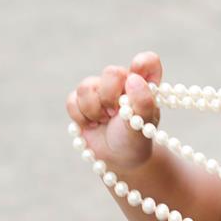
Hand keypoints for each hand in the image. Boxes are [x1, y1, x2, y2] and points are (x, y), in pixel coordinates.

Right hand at [66, 51, 162, 171]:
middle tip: (115, 113)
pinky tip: (92, 124)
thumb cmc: (136, 138)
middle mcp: (122, 82)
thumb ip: (143, 101)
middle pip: (111, 72)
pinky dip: (81, 117)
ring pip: (86, 86)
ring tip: (104, 120)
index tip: (135, 76)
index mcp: (144, 84)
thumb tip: (133, 78)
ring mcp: (100, 90)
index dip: (142, 63)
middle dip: (110, 97)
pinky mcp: (81, 100)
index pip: (148, 62)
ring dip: (94, 110)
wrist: (117, 158)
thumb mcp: (145, 124)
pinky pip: (72, 99)